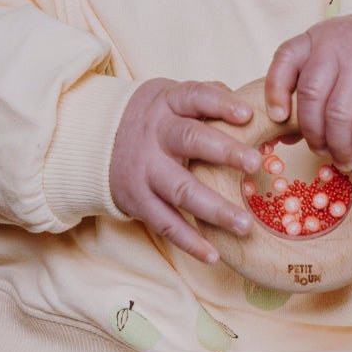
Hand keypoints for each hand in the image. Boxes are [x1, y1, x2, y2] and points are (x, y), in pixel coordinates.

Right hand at [108, 78, 262, 264]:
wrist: (96, 140)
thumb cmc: (153, 118)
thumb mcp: (171, 97)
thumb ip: (207, 96)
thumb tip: (249, 103)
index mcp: (168, 104)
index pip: (194, 97)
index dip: (220, 104)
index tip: (247, 114)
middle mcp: (156, 135)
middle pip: (191, 140)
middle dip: (224, 152)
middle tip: (256, 163)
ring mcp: (145, 170)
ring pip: (181, 190)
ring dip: (215, 208)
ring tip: (245, 224)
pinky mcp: (138, 200)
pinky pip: (165, 223)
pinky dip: (189, 241)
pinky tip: (213, 254)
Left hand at [264, 15, 351, 172]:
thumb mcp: (323, 58)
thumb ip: (300, 89)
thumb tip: (284, 135)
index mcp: (314, 41)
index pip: (285, 59)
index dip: (275, 93)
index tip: (278, 118)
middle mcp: (338, 51)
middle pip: (311, 96)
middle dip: (311, 132)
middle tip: (318, 149)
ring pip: (339, 116)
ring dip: (337, 145)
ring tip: (342, 157)